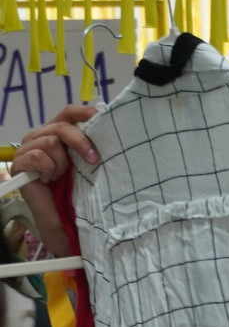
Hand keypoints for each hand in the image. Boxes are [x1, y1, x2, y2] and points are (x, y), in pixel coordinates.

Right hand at [10, 104, 99, 256]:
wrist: (61, 215)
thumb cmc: (75, 187)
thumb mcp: (85, 163)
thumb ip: (89, 146)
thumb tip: (111, 130)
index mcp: (57, 132)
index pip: (69, 112)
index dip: (84, 112)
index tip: (102, 118)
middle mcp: (40, 135)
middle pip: (61, 126)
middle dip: (81, 142)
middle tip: (95, 160)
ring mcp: (27, 148)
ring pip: (51, 142)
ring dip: (62, 163)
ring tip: (60, 176)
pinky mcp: (19, 162)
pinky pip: (38, 157)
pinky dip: (49, 169)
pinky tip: (48, 180)